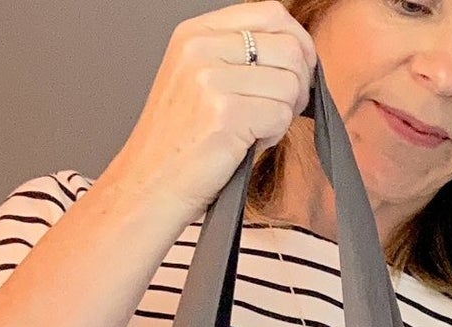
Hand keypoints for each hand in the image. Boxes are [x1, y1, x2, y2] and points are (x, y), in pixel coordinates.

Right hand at [102, 1, 317, 227]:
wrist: (150, 184)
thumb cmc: (180, 143)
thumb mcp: (200, 80)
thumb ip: (239, 57)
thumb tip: (298, 53)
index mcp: (195, 33)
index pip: (270, 13)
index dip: (298, 42)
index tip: (301, 69)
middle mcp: (200, 48)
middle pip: (289, 47)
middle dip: (298, 83)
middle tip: (279, 109)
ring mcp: (210, 79)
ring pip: (290, 83)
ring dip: (284, 113)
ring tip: (255, 130)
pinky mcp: (225, 113)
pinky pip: (281, 115)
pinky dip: (274, 136)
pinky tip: (248, 144)